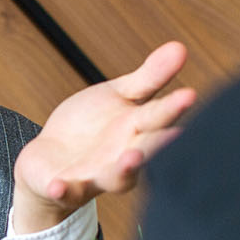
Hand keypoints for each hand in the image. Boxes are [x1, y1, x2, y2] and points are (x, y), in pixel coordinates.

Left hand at [11, 42, 196, 233]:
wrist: (51, 159)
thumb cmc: (91, 128)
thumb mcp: (119, 96)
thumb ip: (149, 77)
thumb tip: (180, 47)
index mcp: (138, 131)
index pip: (159, 118)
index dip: (173, 108)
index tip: (189, 94)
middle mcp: (123, 157)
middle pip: (146, 150)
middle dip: (159, 143)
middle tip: (173, 132)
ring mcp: (96, 175)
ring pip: (115, 178)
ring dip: (123, 170)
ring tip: (131, 158)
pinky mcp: (68, 188)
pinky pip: (67, 192)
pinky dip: (63, 190)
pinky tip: (57, 186)